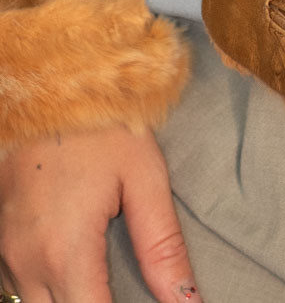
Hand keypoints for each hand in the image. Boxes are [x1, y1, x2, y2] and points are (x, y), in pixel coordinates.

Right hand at [0, 125, 200, 302]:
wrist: (50, 82)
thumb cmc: (102, 124)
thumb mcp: (145, 177)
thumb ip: (163, 246)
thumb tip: (188, 301)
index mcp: (65, 252)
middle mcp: (26, 263)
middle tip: (129, 294)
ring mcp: (6, 255)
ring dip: (71, 302)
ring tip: (108, 285)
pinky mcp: (0, 242)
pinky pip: (19, 289)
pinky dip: (49, 292)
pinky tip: (78, 275)